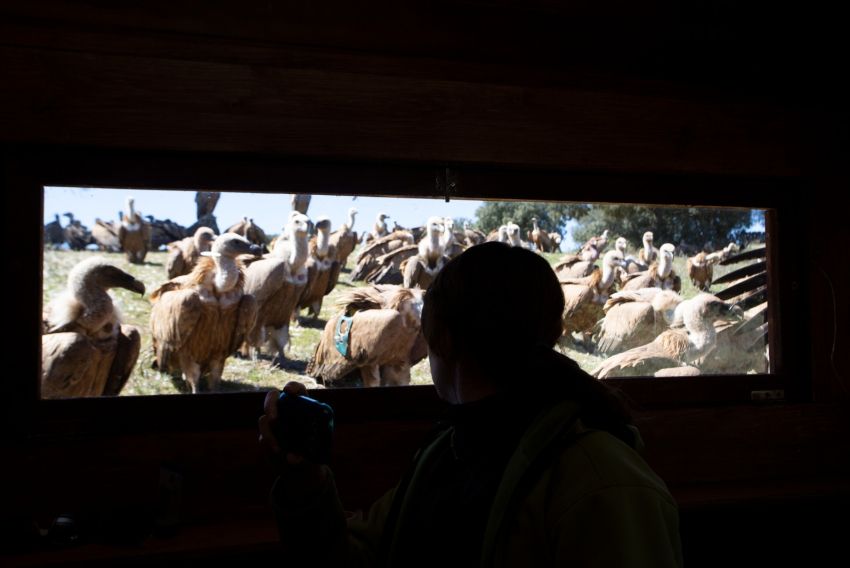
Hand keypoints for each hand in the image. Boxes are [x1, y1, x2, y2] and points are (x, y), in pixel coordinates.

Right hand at [259, 382, 327, 496]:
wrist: (303, 468)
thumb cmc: (315, 453)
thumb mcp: (318, 450)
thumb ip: (305, 454)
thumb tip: (291, 459)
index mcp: (303, 405)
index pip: (297, 389)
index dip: (292, 387)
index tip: (288, 391)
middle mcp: (286, 410)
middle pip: (272, 397)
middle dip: (270, 405)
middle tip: (274, 419)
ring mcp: (274, 424)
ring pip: (264, 420)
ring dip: (268, 433)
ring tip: (279, 450)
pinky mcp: (266, 437)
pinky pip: (262, 438)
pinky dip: (269, 446)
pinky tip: (279, 455)